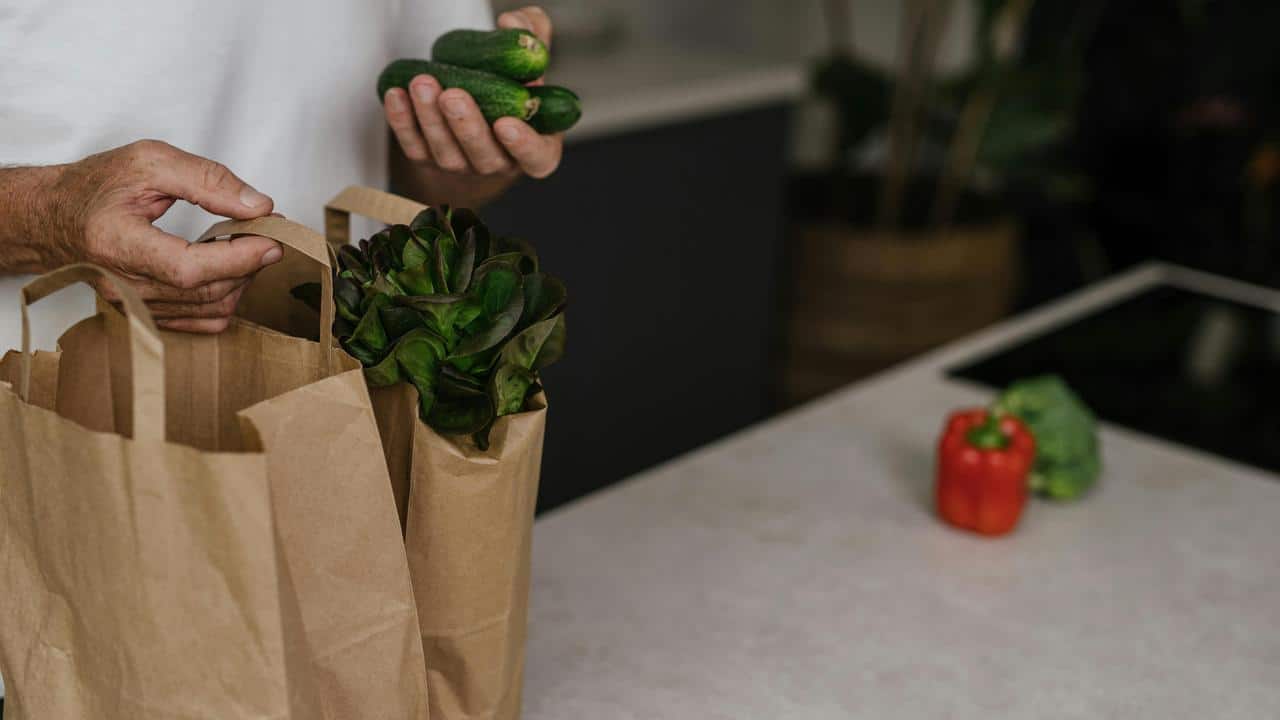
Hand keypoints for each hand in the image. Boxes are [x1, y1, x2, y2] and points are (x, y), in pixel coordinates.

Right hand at [38, 140, 280, 331]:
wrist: (54, 216)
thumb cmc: (96, 186)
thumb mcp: (149, 161)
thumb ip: (207, 180)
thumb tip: (259, 206)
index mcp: (116, 243)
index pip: (189, 268)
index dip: (238, 258)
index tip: (273, 238)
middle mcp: (122, 285)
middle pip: (206, 291)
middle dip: (250, 263)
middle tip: (270, 232)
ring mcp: (133, 306)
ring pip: (210, 309)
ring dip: (243, 279)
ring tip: (251, 245)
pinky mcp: (145, 315)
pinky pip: (201, 321)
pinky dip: (227, 296)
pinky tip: (232, 268)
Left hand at [383, 6, 563, 184]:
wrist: (480, 105)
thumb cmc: (512, 85)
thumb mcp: (529, 59)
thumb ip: (530, 37)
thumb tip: (510, 24)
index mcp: (536, 147)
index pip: (535, 157)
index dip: (523, 145)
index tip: (506, 125)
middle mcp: (500, 163)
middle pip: (484, 156)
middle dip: (465, 126)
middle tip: (453, 96)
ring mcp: (464, 166)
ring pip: (446, 153)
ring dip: (431, 120)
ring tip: (422, 83)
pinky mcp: (430, 160)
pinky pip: (415, 147)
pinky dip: (403, 122)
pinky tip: (397, 94)